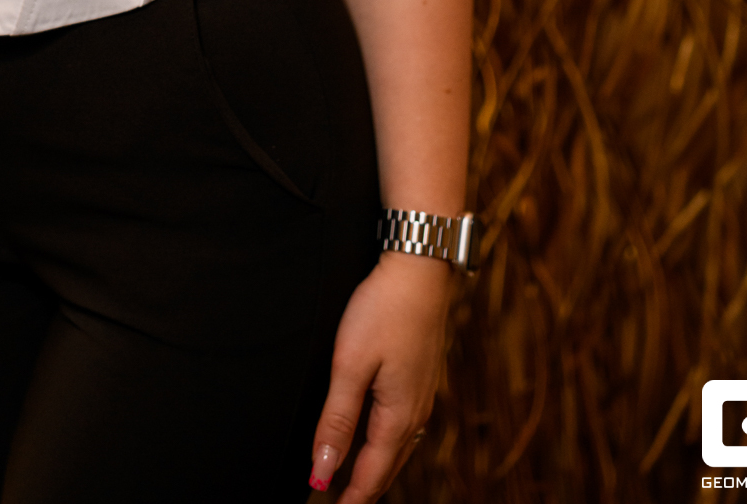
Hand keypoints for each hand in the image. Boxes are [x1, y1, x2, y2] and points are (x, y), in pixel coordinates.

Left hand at [309, 251, 449, 499]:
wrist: (420, 266)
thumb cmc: (384, 309)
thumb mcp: (351, 365)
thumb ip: (337, 420)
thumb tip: (322, 472)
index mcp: (399, 417)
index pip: (371, 475)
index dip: (348, 499)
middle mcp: (417, 412)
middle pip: (387, 466)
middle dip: (362, 488)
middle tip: (335, 501)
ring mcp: (423, 393)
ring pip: (397, 446)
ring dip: (374, 466)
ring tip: (349, 479)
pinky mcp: (422, 374)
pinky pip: (403, 424)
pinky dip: (385, 441)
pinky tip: (375, 434)